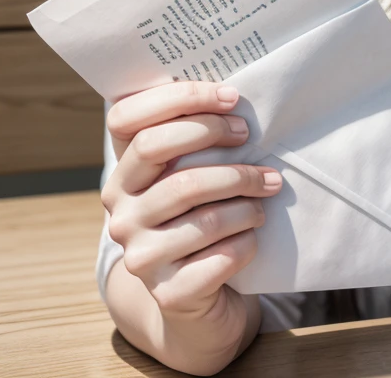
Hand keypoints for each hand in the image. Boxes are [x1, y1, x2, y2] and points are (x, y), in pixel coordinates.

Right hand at [101, 81, 282, 327]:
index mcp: (123, 174)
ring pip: (202, 211)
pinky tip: (255, 234)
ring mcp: (141, 256)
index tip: (231, 97)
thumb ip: (195, 138)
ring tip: (268, 189)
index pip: (128, 118)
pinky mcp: (170, 292)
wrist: (194, 297)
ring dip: (246, 197)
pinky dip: (247, 240)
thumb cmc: (201, 214)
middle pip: (163, 156)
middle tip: (253, 140)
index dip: (180, 99)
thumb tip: (236, 94)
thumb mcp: (189, 173)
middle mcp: (121, 212)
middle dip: (217, 140)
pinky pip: (221, 256)